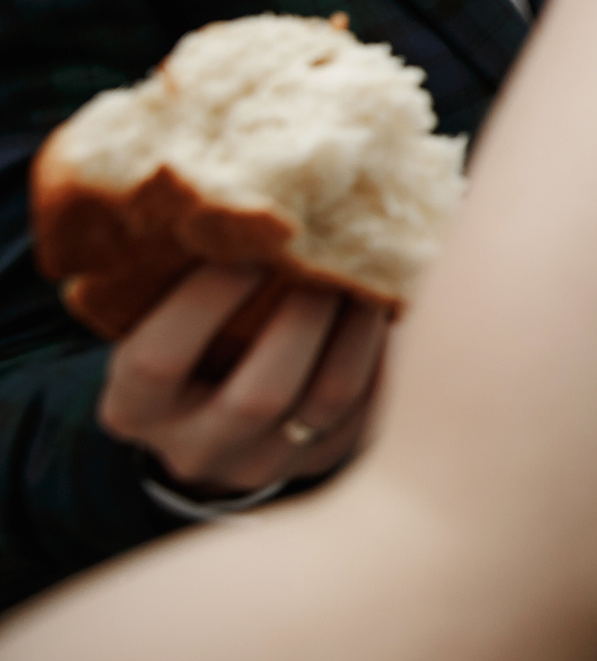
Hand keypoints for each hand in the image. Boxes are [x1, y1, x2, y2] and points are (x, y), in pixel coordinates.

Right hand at [97, 266, 387, 497]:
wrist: (214, 429)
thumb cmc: (189, 346)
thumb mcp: (160, 323)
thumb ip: (189, 281)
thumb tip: (252, 196)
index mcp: (135, 410)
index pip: (158, 361)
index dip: (207, 298)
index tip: (253, 243)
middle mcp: (196, 450)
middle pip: (259, 395)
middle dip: (304, 317)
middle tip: (333, 258)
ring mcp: (264, 464)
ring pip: (328, 400)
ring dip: (360, 330)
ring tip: (376, 276)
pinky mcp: (325, 462)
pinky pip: (371, 408)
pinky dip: (388, 353)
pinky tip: (397, 308)